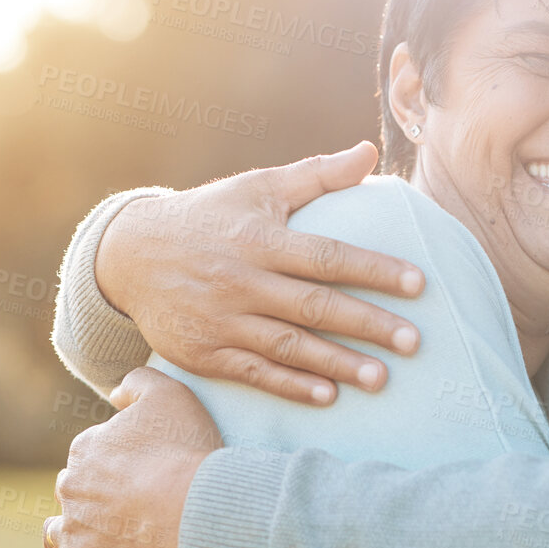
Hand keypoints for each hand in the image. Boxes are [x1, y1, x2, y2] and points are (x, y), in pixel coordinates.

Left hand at [32, 368, 218, 547]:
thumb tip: (114, 393)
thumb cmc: (185, 453)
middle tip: (131, 509)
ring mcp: (71, 531)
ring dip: (70, 535)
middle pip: (73, 492)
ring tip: (102, 543)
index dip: (114, 464)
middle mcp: (71, 488)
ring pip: (56, 533)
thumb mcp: (170, 394)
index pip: (89, 455)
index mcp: (87, 449)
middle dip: (92, 499)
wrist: (194, 511)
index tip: (141, 475)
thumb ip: (137, 383)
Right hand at [95, 142, 425, 403]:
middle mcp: (242, 281)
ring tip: (382, 378)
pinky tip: (328, 396)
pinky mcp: (204, 353)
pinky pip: (255, 372)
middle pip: (315, 307)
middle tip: (414, 342)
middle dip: (368, 325)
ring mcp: (221, 321)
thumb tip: (370, 151)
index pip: (327, 256)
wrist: (130, 255)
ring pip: (289, 346)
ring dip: (337, 364)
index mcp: (261, 240)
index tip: (418, 283)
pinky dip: (291, 385)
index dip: (374, 269)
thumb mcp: (258, 187)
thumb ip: (317, 175)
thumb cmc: (211, 216)